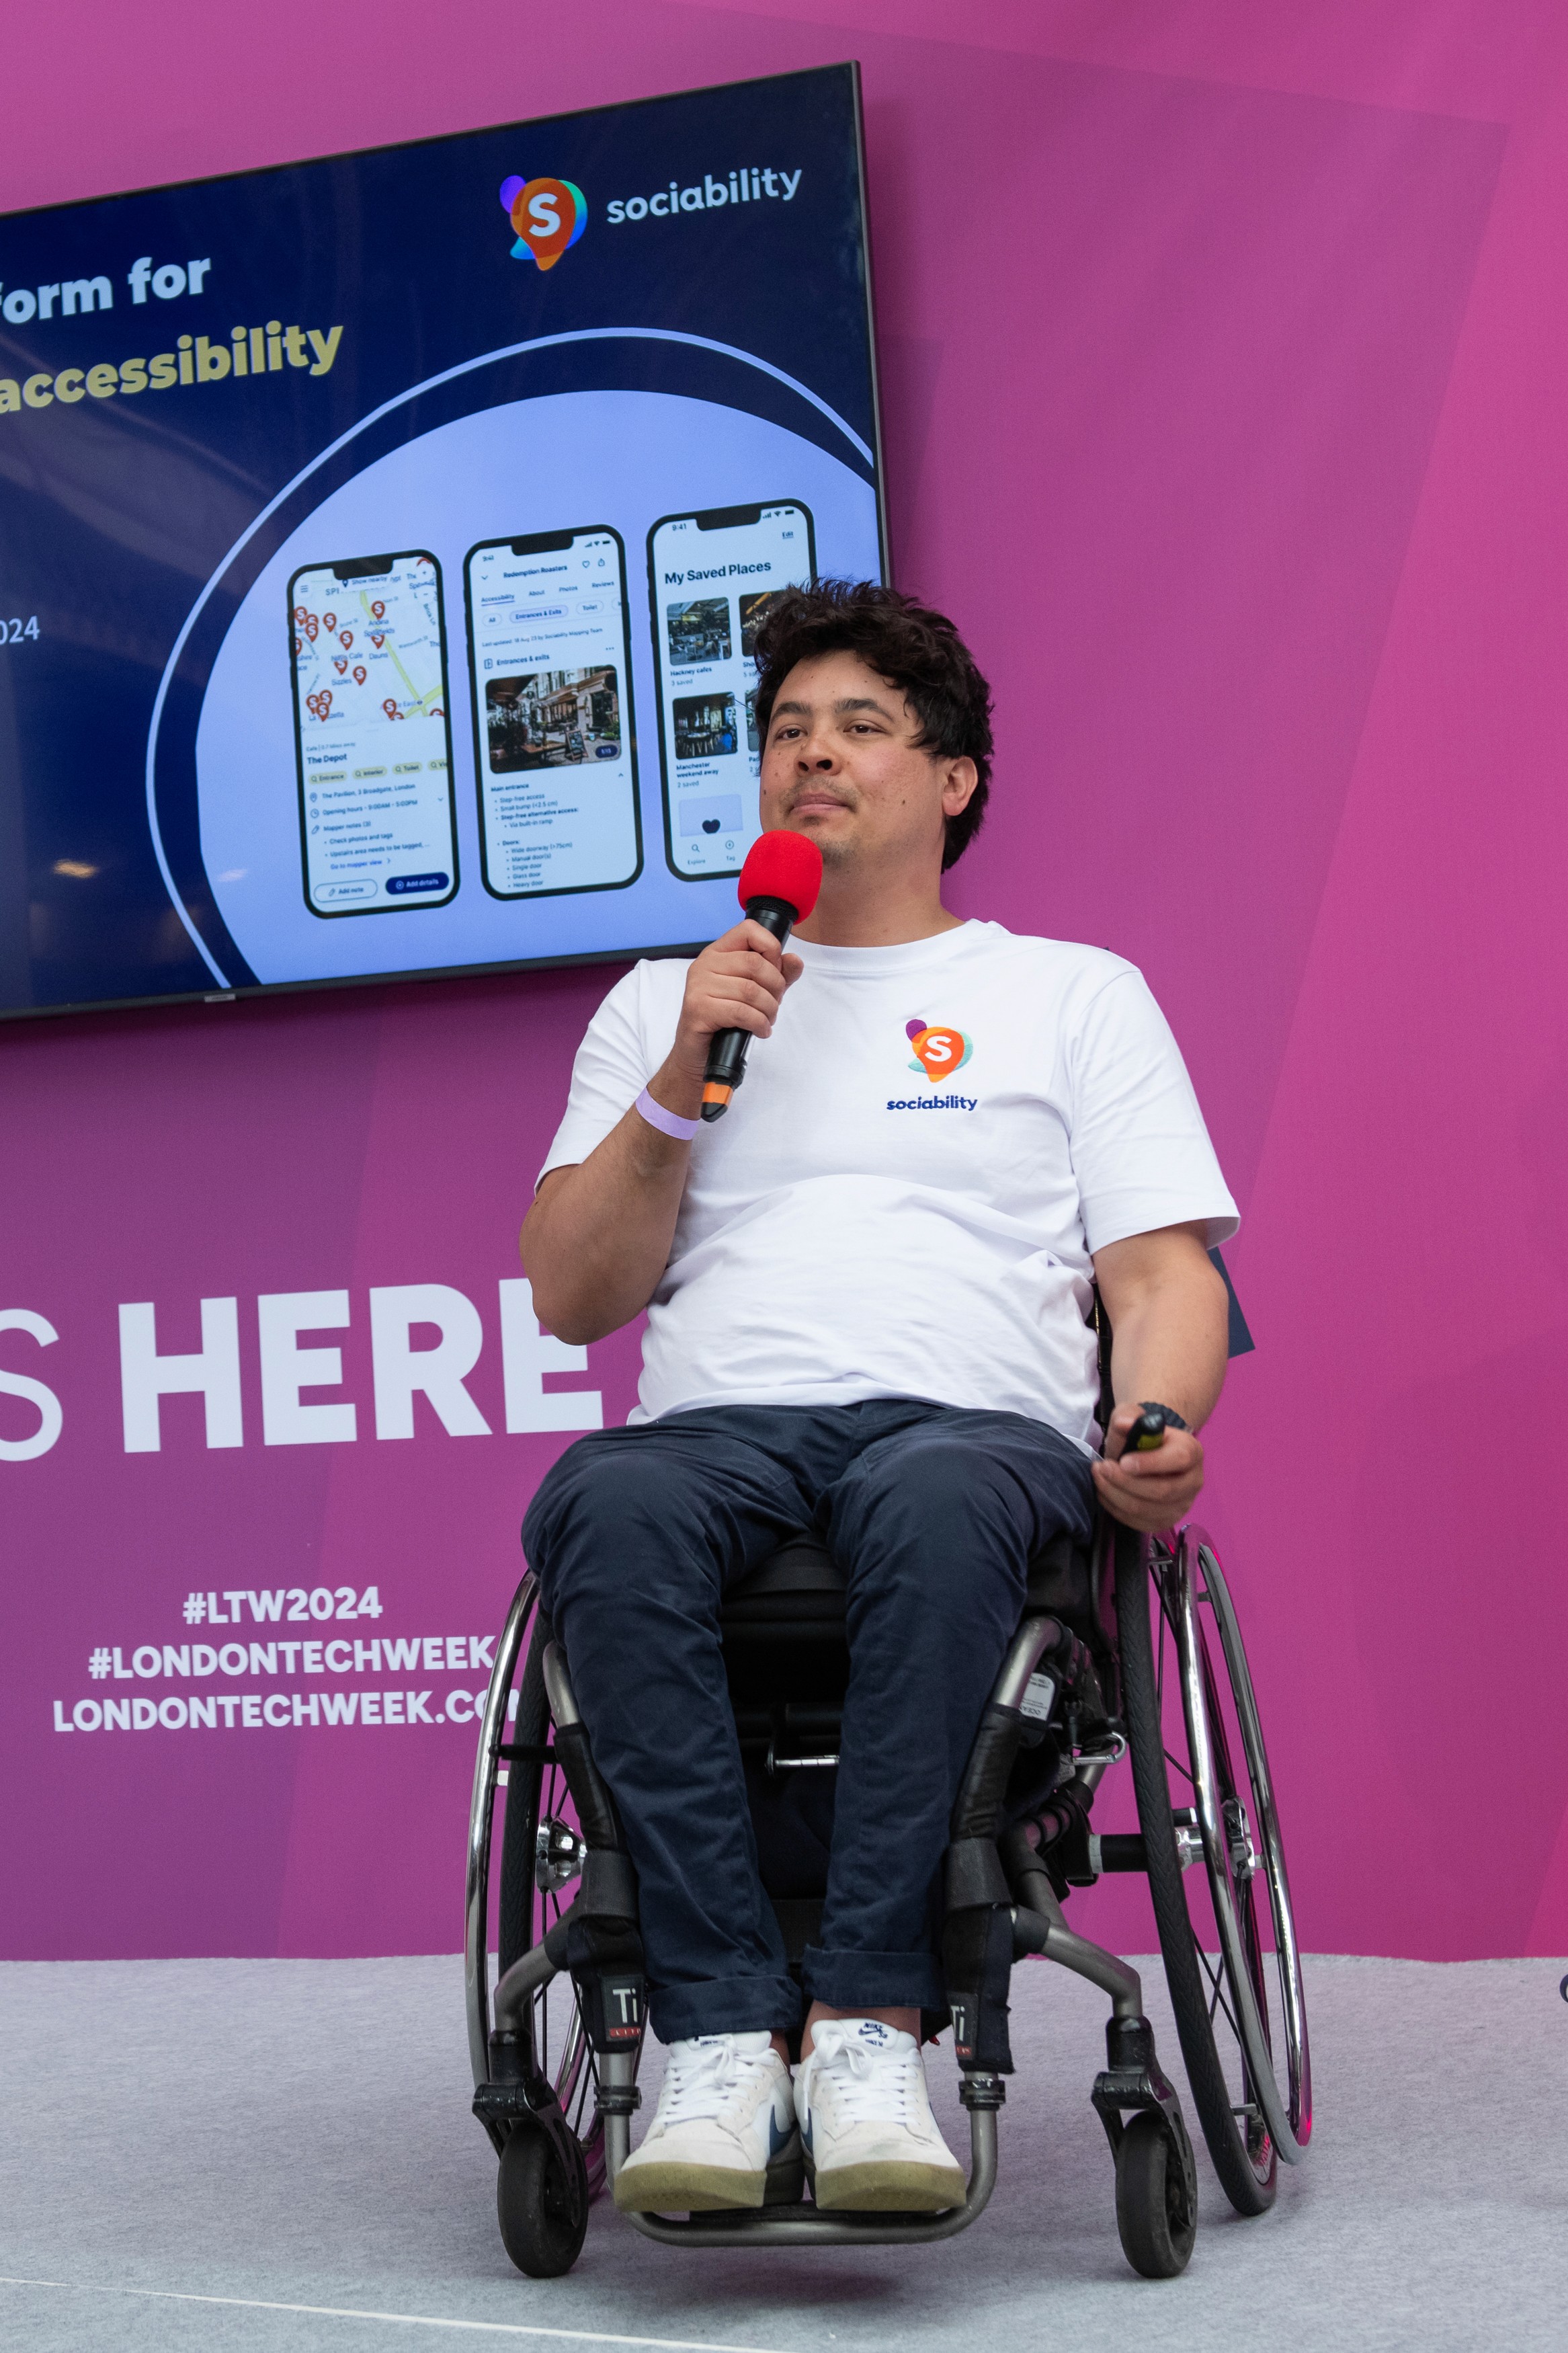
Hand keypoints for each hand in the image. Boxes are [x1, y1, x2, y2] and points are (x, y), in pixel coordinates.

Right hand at [667, 920, 802, 1088]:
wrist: (698, 1053)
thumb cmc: (726, 1020)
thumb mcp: (757, 993)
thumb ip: (778, 975)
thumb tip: (795, 960)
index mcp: (718, 953)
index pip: (749, 930)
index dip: (771, 948)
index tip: (775, 971)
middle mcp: (704, 964)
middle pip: (755, 963)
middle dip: (775, 988)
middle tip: (773, 1005)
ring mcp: (698, 986)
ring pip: (750, 990)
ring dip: (768, 1010)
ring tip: (766, 1020)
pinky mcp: (697, 1009)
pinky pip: (741, 1012)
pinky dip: (758, 1023)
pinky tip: (760, 1030)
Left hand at [1091, 1403, 1204, 1532]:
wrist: (1147, 1454)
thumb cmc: (1141, 1436)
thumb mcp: (1133, 1417)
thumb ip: (1128, 1416)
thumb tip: (1124, 1424)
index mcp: (1192, 1451)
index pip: (1178, 1460)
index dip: (1149, 1463)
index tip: (1122, 1461)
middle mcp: (1193, 1481)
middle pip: (1162, 1491)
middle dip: (1125, 1481)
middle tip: (1102, 1468)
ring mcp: (1181, 1505)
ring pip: (1147, 1510)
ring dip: (1116, 1495)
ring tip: (1099, 1478)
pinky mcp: (1166, 1521)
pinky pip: (1139, 1523)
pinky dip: (1117, 1509)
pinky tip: (1105, 1493)